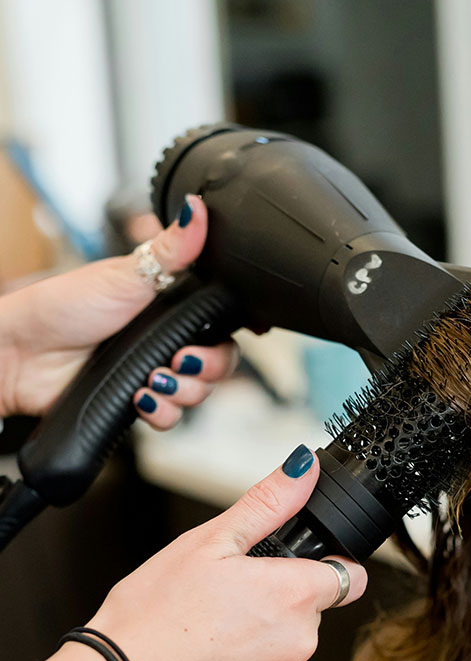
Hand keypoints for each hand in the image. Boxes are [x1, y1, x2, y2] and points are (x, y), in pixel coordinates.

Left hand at [0, 195, 238, 425]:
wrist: (21, 353)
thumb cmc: (63, 306)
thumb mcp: (126, 274)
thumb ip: (171, 248)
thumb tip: (196, 209)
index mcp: (171, 310)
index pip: (221, 329)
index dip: (225, 339)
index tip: (213, 338)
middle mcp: (166, 342)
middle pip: (218, 365)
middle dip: (206, 368)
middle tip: (178, 360)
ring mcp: (153, 372)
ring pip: (198, 394)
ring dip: (182, 391)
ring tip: (151, 380)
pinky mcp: (138, 401)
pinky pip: (171, 418)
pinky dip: (162, 412)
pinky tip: (140, 398)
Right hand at [81, 444, 366, 660]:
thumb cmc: (152, 618)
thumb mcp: (207, 542)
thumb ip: (268, 503)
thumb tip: (303, 467)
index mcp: (294, 594)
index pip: (349, 576)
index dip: (327, 566)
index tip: (298, 568)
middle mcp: (301, 642)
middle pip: (311, 611)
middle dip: (278, 601)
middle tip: (225, 599)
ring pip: (287, 648)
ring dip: (262, 639)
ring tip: (208, 634)